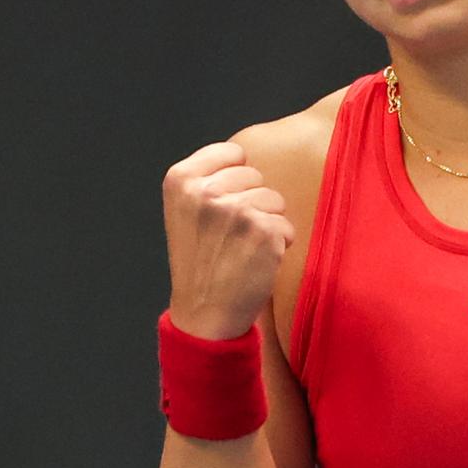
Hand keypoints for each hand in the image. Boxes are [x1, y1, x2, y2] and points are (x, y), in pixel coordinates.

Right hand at [161, 142, 294, 340]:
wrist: (204, 314)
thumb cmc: (199, 262)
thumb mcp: (185, 211)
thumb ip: (207, 179)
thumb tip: (246, 158)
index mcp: (180, 179)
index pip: (233, 153)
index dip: (236, 181)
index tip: (222, 208)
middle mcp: (205, 192)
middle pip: (255, 175)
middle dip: (251, 202)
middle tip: (230, 236)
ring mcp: (235, 210)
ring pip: (274, 199)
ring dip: (267, 223)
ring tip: (242, 248)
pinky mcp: (263, 231)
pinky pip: (286, 226)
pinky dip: (279, 244)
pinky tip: (256, 261)